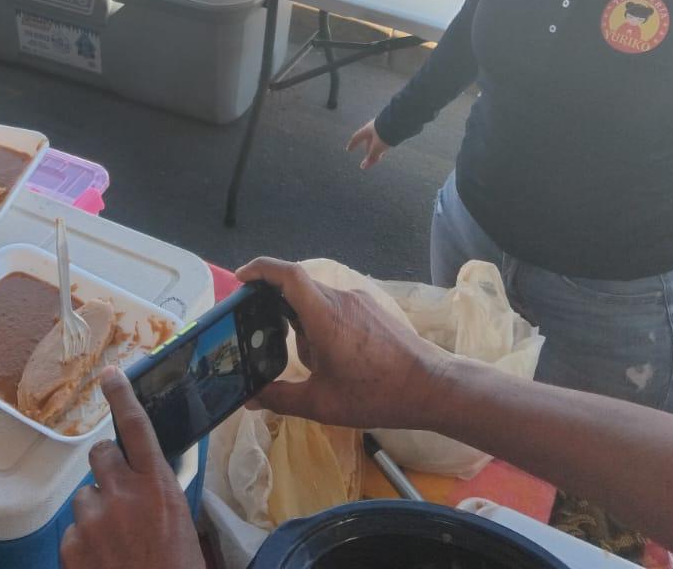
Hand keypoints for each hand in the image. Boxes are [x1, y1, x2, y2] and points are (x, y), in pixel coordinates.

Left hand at [59, 368, 202, 568]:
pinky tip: (103, 563)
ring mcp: (92, 521)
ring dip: (97, 512)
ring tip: (116, 543)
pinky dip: (84, 545)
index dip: (122, 396)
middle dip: (108, 469)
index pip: (136, 426)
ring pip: (85, 497)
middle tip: (120, 495)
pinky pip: (72, 533)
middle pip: (101, 455)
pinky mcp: (71, 547)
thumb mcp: (182, 526)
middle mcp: (122, 494)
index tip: (109, 374)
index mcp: (157, 486)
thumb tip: (144, 484)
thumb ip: (158, 496)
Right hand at [236, 258, 453, 430]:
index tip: (241, 279)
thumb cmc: (376, 394)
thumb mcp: (322, 403)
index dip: (260, 269)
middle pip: (298, 288)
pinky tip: (334, 357)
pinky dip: (323, 323)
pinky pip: (336, 306)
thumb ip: (281, 398)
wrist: (431, 387)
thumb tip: (250, 398)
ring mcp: (359, 301)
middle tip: (264, 333)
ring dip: (304, 323)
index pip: (287, 274)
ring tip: (312, 362)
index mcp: (324, 315)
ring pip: (317, 300)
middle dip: (278, 309)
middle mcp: (341, 299)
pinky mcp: (372, 309)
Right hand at [346, 119, 390, 169]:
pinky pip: (385, 136)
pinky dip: (384, 143)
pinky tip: (389, 145)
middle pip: (368, 139)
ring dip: (377, 147)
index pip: (357, 138)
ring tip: (381, 153)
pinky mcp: (392, 126)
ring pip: (378, 138)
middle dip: (368, 149)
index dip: (352, 144)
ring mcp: (383, 125)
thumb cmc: (386, 133)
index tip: (349, 149)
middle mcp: (374, 126)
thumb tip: (363, 166)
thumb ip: (371, 157)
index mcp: (367, 129)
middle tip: (369, 157)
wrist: (400, 121)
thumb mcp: (377, 147)